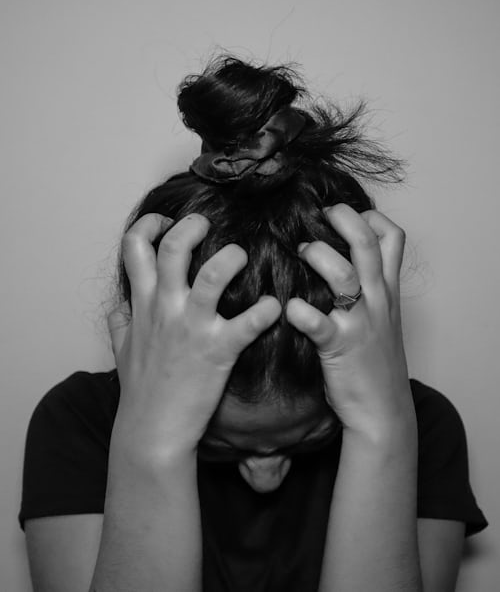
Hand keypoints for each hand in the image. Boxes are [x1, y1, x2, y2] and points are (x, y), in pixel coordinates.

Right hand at [108, 212, 281, 459]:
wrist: (152, 431)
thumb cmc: (140, 391)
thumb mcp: (121, 350)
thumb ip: (120, 321)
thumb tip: (117, 306)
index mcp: (144, 304)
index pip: (135, 247)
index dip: (150, 224)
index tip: (166, 223)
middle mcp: (166, 308)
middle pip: (174, 248)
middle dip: (192, 226)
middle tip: (209, 226)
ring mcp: (193, 328)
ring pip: (212, 275)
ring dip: (231, 258)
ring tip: (241, 256)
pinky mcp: (219, 351)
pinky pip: (248, 322)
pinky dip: (266, 310)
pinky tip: (273, 306)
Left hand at [286, 204, 414, 436]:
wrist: (384, 411)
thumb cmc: (375, 362)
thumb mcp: (383, 318)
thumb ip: (368, 288)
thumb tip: (341, 259)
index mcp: (387, 291)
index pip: (393, 238)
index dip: (371, 216)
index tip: (347, 214)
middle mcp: (377, 300)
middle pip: (367, 245)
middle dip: (344, 220)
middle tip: (321, 214)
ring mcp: (359, 322)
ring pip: (345, 275)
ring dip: (320, 256)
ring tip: (302, 251)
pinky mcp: (339, 347)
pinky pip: (319, 323)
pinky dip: (301, 312)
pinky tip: (288, 307)